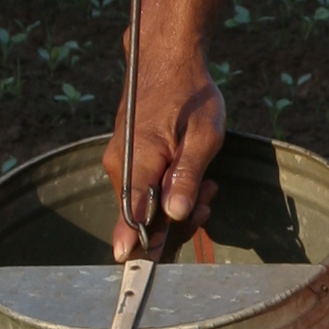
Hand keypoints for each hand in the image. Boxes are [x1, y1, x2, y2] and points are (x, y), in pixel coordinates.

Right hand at [101, 49, 225, 260]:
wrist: (166, 59)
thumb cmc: (189, 94)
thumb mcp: (202, 135)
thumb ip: (187, 177)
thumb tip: (175, 215)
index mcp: (136, 162)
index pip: (129, 217)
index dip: (138, 247)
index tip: (143, 268)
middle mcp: (120, 167)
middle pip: (141, 220)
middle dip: (177, 221)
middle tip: (207, 198)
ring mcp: (121, 165)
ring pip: (146, 209)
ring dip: (178, 206)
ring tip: (206, 184)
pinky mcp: (128, 163)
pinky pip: (145, 193)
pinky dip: (169, 194)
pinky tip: (192, 180)